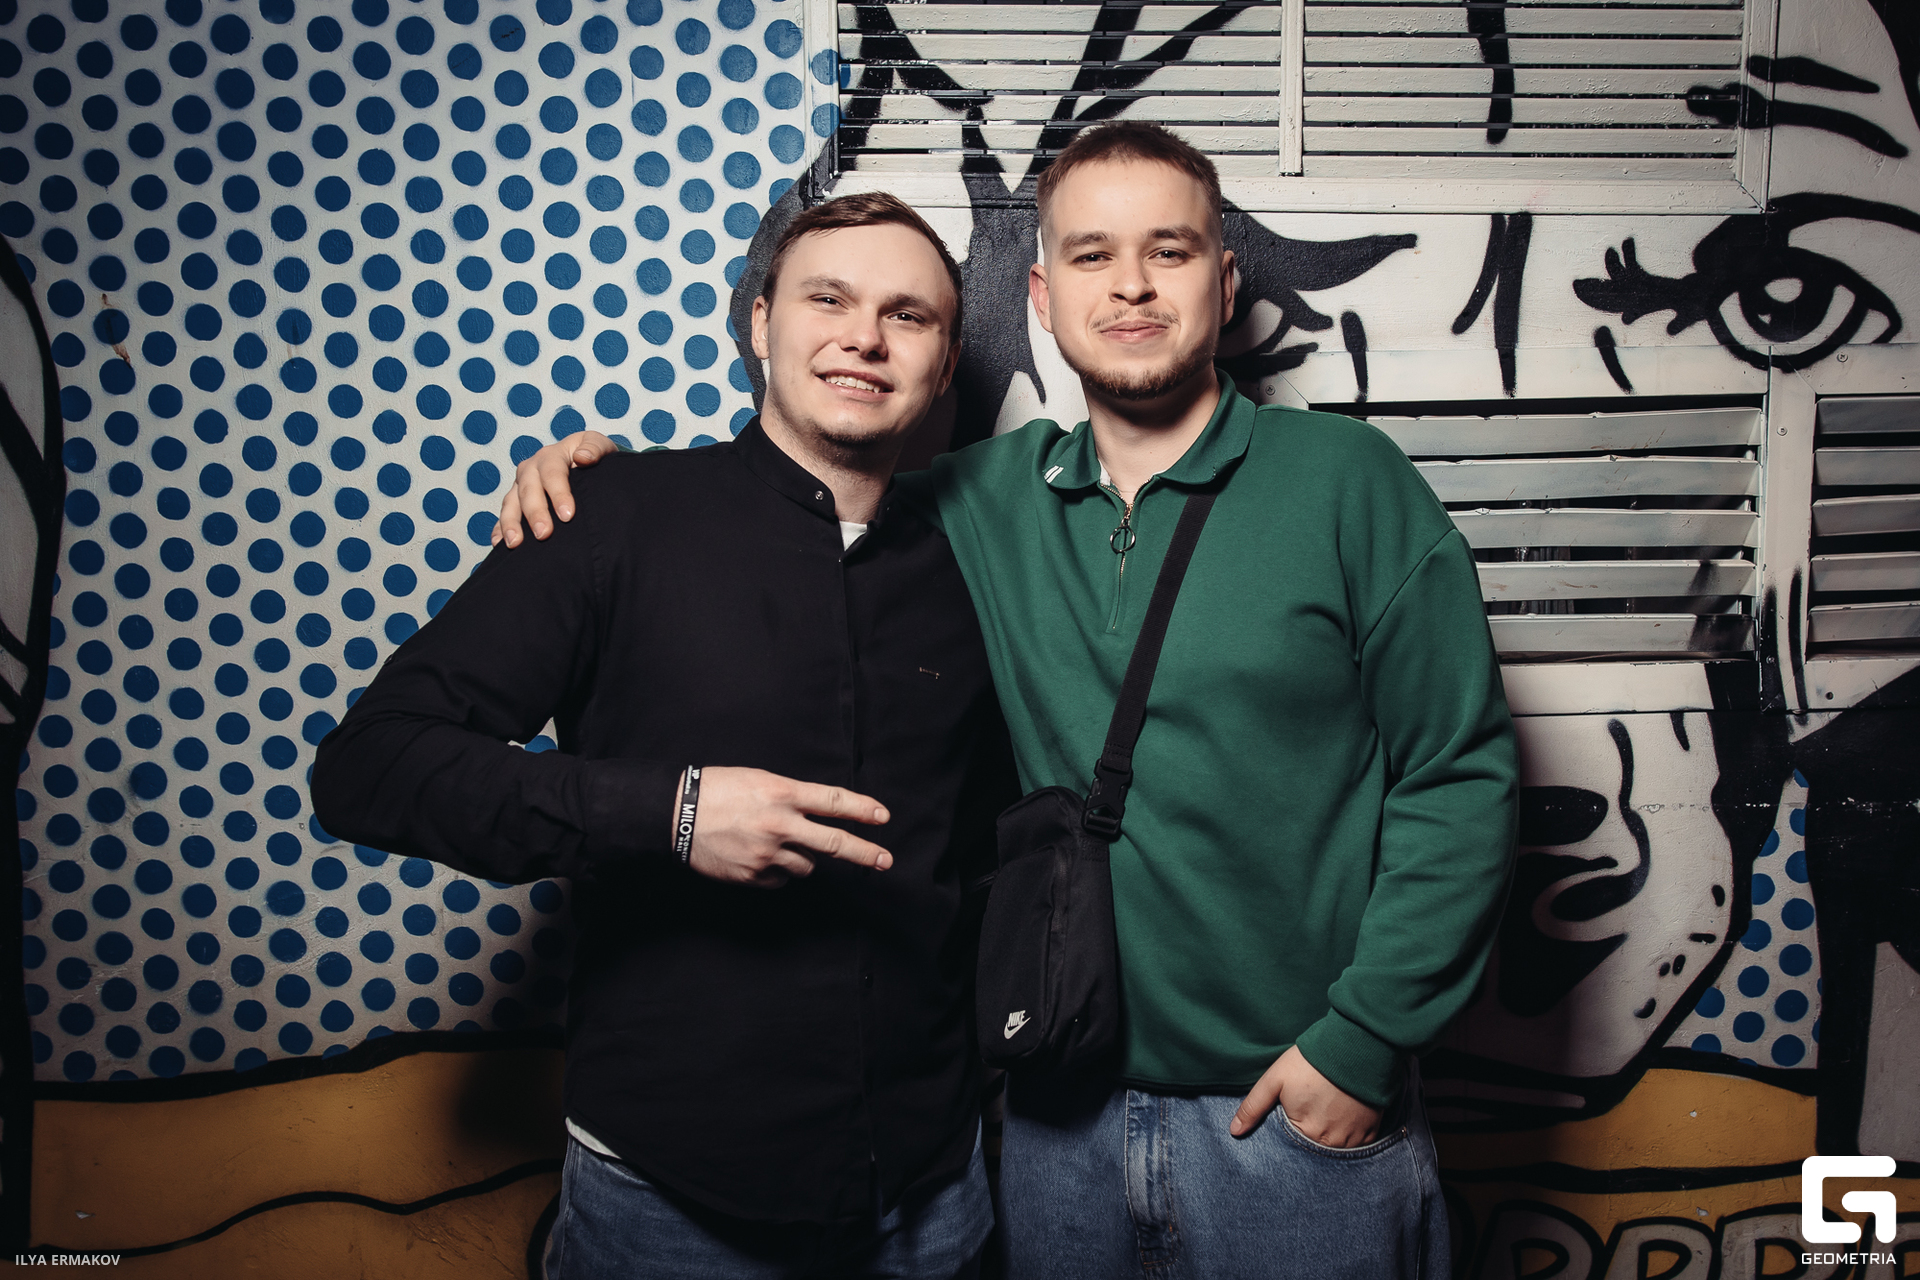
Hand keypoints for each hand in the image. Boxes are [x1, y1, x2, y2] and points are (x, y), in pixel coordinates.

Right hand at [492, 430, 618, 546]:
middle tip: (544, 534)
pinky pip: (503, 515)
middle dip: (535, 513)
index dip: (559, 493)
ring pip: (511, 503)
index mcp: (551, 456)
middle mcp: (531, 469)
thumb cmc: (593, 456)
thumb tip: (582, 457)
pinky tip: (500, 545)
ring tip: (515, 543)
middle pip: (529, 490)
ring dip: (511, 523)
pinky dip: (499, 529)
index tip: (568, 515)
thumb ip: (595, 448)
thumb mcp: (600, 445)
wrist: (585, 462)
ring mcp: (520, 486)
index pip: (552, 473)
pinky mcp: (514, 502)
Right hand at [682, 766, 893, 888]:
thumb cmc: (718, 790)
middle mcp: (779, 824)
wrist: (676, 815)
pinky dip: (777, 870)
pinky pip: (782, 878)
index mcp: (781, 793)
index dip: (862, 810)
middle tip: (886, 860)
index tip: (883, 817)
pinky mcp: (754, 875)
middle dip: (865, 852)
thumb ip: (791, 797)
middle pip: (834, 843)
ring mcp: (767, 854)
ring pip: (807, 865)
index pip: (833, 802)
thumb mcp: (759, 780)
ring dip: (802, 857)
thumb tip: (819, 817)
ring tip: (774, 842)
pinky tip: (757, 856)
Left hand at [1229, 1045, 1382, 1146]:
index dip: (1288, 1133)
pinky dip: (1350, 1135)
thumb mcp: (1275, 1079)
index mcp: (1304, 1132)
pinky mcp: (1371, 1130)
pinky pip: (1358, 1144)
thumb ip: (1253, 1107)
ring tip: (1327, 1115)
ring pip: (1336, 1148)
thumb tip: (1234, 1131)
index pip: (1290, 1147)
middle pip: (1313, 1149)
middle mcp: (1330, 1142)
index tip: (1291, 1117)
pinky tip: (1344, 1118)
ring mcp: (1353, 1138)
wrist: (1355, 1046)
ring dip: (1329, 1138)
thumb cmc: (1311, 1062)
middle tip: (1310, 1113)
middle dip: (1309, 1137)